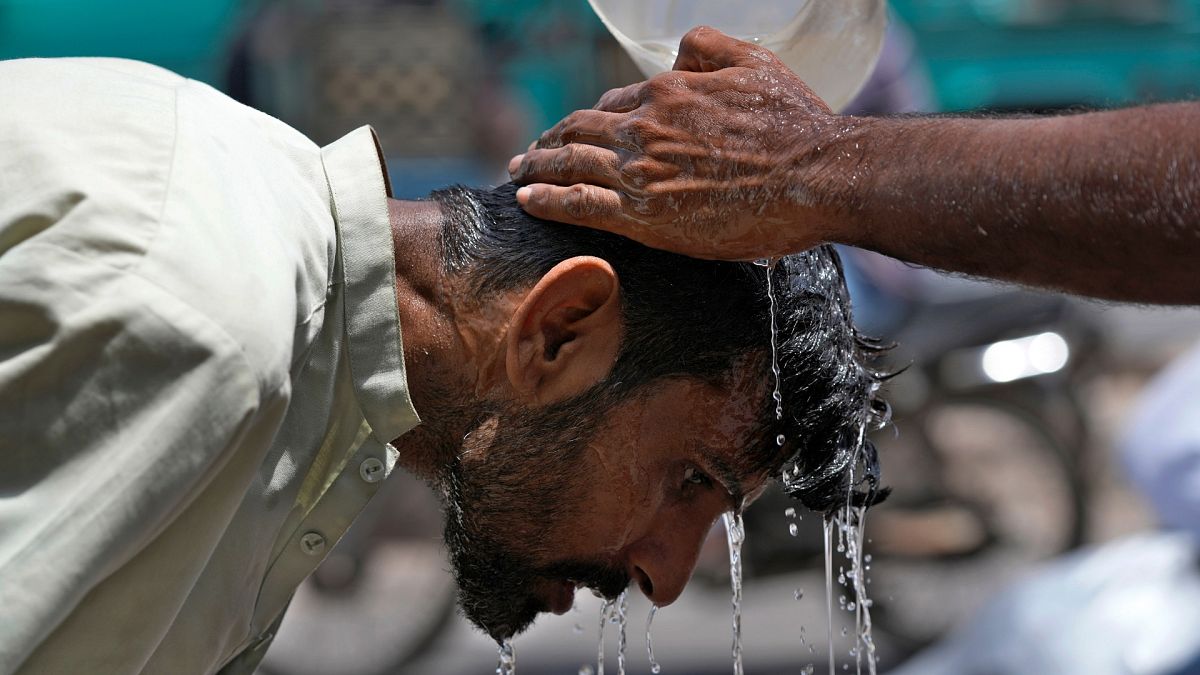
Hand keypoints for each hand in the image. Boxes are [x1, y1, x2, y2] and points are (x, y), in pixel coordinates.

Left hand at [508, 26, 862, 259]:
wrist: (816, 176)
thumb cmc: (795, 124)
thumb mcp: (754, 62)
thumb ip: (708, 48)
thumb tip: (675, 53)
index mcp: (667, 91)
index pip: (614, 102)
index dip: (594, 118)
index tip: (580, 131)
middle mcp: (644, 126)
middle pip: (578, 128)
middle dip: (549, 139)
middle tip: (530, 153)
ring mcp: (639, 171)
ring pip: (569, 163)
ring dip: (536, 167)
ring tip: (518, 173)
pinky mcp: (642, 214)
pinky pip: (577, 203)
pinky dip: (546, 199)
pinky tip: (526, 201)